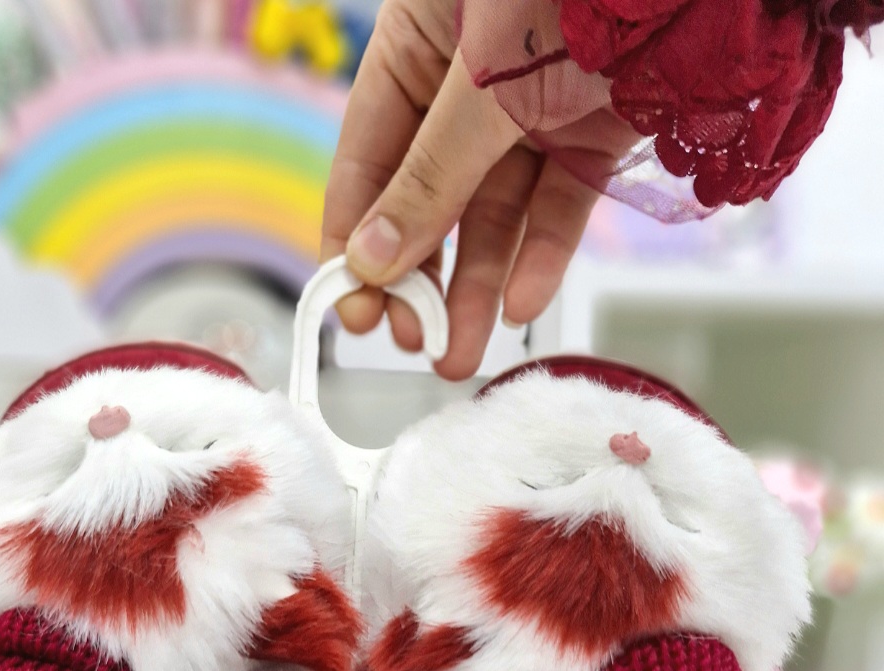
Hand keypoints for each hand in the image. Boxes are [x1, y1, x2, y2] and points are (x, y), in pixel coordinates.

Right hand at [320, 0, 630, 378]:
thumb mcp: (483, 81)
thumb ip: (431, 173)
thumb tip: (372, 258)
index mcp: (419, 43)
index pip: (368, 156)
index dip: (355, 236)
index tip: (352, 306)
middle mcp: (468, 82)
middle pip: (428, 197)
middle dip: (419, 278)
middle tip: (414, 338)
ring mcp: (533, 109)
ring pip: (493, 214)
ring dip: (474, 288)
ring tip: (458, 352)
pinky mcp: (593, 131)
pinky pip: (558, 205)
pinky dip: (541, 256)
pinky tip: (520, 302)